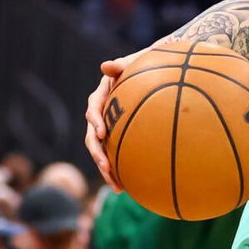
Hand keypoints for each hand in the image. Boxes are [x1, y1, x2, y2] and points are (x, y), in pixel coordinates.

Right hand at [84, 48, 149, 189]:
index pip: (93, 108)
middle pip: (93, 137)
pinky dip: (121, 169)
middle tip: (106, 167)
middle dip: (98, 154)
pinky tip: (130, 186)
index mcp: (102, 95)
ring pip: (103, 150)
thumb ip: (123, 65)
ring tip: (116, 186)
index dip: (95, 120)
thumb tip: (106, 65)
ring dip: (107, 168)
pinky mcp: (120, 138)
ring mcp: (110, 127)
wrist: (155, 74)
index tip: (102, 132)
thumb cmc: (145, 65)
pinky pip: (117, 154)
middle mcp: (102, 114)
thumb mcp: (135, 62)